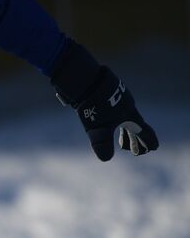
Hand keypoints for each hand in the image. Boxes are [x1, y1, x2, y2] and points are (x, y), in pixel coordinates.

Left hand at [50, 41, 157, 161]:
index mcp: (129, 115)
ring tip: (120, 140)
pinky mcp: (107, 92)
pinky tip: (107, 119)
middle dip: (133, 140)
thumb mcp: (97, 127)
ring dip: (124, 130)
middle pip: (133, 126)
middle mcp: (127, 105)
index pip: (143, 131)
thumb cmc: (93, 104)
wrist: (84, 78)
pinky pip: (115, 109)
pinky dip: (114, 119)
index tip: (153, 148)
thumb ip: (102, 143)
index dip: (147, 141)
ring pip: (124, 117)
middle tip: (134, 152)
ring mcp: (118, 97)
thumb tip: (106, 159)